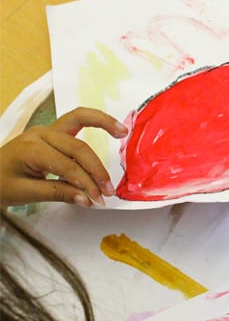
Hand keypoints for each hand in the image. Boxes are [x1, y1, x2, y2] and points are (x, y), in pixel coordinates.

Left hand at [0, 107, 127, 207]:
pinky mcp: (53, 133)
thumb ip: (59, 193)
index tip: (97, 200)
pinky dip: (95, 120)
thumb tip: (88, 200)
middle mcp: (41, 134)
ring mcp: (47, 131)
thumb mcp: (26, 193)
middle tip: (108, 190)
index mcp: (31, 148)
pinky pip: (77, 121)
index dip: (85, 183)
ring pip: (80, 122)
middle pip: (78, 146)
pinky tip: (112, 124)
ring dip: (102, 129)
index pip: (67, 166)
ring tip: (123, 136)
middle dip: (96, 168)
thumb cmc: (1, 184)